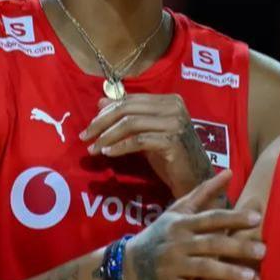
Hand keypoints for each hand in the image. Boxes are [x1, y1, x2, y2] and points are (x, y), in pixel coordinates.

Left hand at [81, 94, 213, 195]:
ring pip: (131, 124)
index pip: (129, 100)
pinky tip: (108, 153)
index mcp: (169, 100)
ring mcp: (176, 123)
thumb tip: (101, 102)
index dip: (106, 112)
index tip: (89, 127)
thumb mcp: (146, 133)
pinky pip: (138, 141)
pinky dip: (119, 147)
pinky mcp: (173, 141)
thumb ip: (128, 117)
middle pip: (128, 109)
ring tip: (94, 148)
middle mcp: (174, 107)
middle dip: (102, 123)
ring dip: (107, 136)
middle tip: (85, 137)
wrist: (194, 179)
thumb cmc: (170, 156)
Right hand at [123, 171, 266, 279]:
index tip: (257, 218)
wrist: (128, 264)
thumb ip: (204, 192)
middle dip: (238, 247)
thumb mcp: (179, 210)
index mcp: (183, 223)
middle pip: (212, 243)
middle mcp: (178, 242)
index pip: (212, 218)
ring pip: (204, 268)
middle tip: (263, 250)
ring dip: (228, 272)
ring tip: (251, 277)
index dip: (234, 217)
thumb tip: (228, 172)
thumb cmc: (161, 234)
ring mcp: (172, 265)